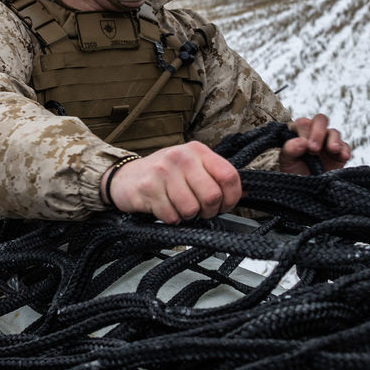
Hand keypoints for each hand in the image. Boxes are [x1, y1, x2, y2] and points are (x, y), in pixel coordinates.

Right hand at [104, 141, 241, 223]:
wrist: (125, 178)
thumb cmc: (163, 175)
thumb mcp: (190, 167)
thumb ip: (214, 176)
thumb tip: (244, 194)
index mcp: (197, 151)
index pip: (229, 176)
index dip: (231, 198)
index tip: (224, 205)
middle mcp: (181, 157)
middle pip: (212, 196)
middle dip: (208, 211)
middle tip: (199, 210)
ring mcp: (164, 171)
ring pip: (191, 209)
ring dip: (187, 216)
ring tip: (178, 207)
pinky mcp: (149, 188)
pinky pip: (172, 216)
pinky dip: (170, 219)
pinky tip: (164, 208)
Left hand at [277, 114, 350, 174]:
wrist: (305, 191)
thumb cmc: (294, 173)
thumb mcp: (286, 162)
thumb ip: (289, 149)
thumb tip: (301, 141)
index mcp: (299, 133)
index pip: (303, 123)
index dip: (304, 132)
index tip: (304, 147)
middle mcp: (314, 134)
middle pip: (320, 120)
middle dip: (318, 132)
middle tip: (314, 149)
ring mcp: (328, 142)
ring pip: (334, 132)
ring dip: (333, 140)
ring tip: (332, 150)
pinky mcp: (339, 153)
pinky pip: (345, 146)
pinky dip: (345, 150)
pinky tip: (343, 157)